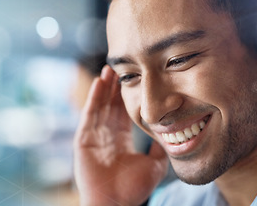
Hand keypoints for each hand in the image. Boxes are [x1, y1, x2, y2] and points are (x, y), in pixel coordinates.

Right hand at [73, 65, 167, 205]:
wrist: (114, 204)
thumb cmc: (132, 190)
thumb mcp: (154, 166)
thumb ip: (161, 151)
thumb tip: (174, 137)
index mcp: (120, 141)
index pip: (122, 112)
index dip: (127, 96)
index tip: (133, 78)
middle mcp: (105, 137)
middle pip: (109, 105)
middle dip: (114, 86)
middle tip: (119, 65)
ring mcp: (93, 137)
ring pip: (99, 106)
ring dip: (104, 87)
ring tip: (109, 68)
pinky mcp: (83, 140)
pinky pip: (89, 115)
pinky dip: (94, 98)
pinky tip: (99, 82)